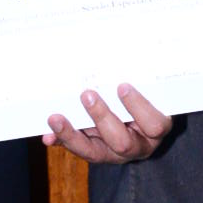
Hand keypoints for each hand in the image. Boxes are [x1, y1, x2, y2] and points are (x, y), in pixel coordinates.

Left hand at [44, 84, 171, 165]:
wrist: (138, 119)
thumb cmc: (146, 96)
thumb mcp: (149, 90)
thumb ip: (140, 79)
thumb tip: (121, 50)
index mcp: (155, 129)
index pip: (155, 125)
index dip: (139, 107)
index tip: (123, 86)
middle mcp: (137, 145)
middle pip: (122, 142)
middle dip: (102, 117)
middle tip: (87, 94)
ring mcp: (113, 153)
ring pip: (93, 152)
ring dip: (73, 134)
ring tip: (56, 118)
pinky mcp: (93, 153)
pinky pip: (76, 149)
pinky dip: (60, 140)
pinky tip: (47, 135)